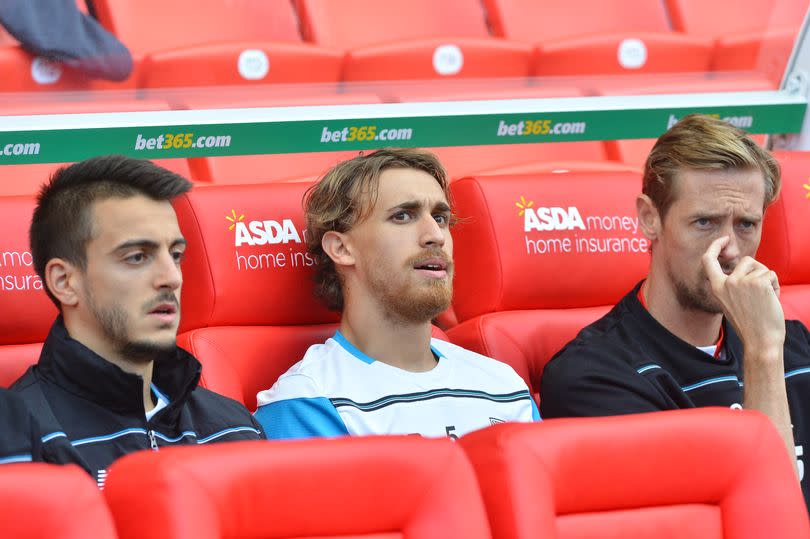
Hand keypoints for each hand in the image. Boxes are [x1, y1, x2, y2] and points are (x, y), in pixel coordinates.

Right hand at [701, 236, 784, 354]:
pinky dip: (776, 286)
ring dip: (767, 280)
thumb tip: (743, 265)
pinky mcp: (757, 282)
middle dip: (757, 271)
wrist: (760, 340)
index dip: (715, 247)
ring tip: (765, 299)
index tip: (724, 240)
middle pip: (745, 261)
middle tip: (760, 293)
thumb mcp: (732, 303)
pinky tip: (772, 300)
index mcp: (717, 288)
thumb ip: (732, 284)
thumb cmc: (750, 324)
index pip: (709, 260)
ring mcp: (741, 281)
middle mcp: (727, 282)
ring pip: (761, 268)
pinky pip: (771, 275)